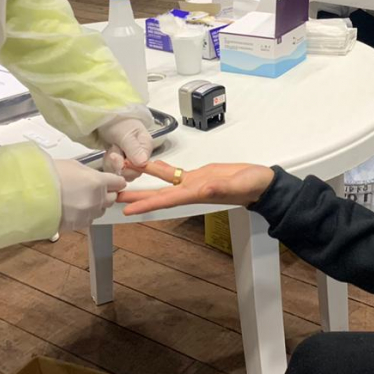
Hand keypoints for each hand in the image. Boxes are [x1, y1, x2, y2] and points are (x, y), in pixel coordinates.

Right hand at [54, 159, 125, 231]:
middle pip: (112, 199)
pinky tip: (73, 209)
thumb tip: (95, 178)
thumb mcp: (74, 166)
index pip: (118, 183)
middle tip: (97, 189)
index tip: (115, 182)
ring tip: (82, 200)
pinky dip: (84, 215)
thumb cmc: (49, 175)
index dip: (116, 182)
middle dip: (107, 194)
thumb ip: (90, 174)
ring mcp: (87, 214)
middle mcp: (97, 200)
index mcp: (98, 182)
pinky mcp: (77, 225)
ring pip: (100, 211)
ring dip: (96, 205)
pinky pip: (88, 220)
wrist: (30, 194)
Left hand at [98, 118, 152, 181]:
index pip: (142, 167)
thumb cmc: (118, 121)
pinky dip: (108, 163)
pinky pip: (115, 170)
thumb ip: (133, 149)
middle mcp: (141, 156)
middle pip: (132, 173)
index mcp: (146, 148)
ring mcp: (130, 159)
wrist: (105, 116)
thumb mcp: (126, 135)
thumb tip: (143, 163)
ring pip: (122, 173)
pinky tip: (108, 153)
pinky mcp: (121, 161)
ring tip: (110, 149)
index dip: (129, 168)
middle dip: (118, 165)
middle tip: (111, 153)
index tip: (117, 158)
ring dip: (112, 163)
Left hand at [117, 160, 275, 216]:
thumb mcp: (236, 186)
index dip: (146, 204)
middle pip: (157, 194)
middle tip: (112, 195)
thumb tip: (202, 189)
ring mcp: (192, 183)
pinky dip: (158, 168)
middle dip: (135, 195)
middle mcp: (189, 190)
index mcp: (196, 193)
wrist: (261, 183)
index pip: (165, 200)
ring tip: (123, 172)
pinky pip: (173, 172)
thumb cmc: (251, 186)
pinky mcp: (197, 175)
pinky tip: (146, 164)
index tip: (127, 209)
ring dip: (142, 178)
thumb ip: (220, 188)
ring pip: (161, 181)